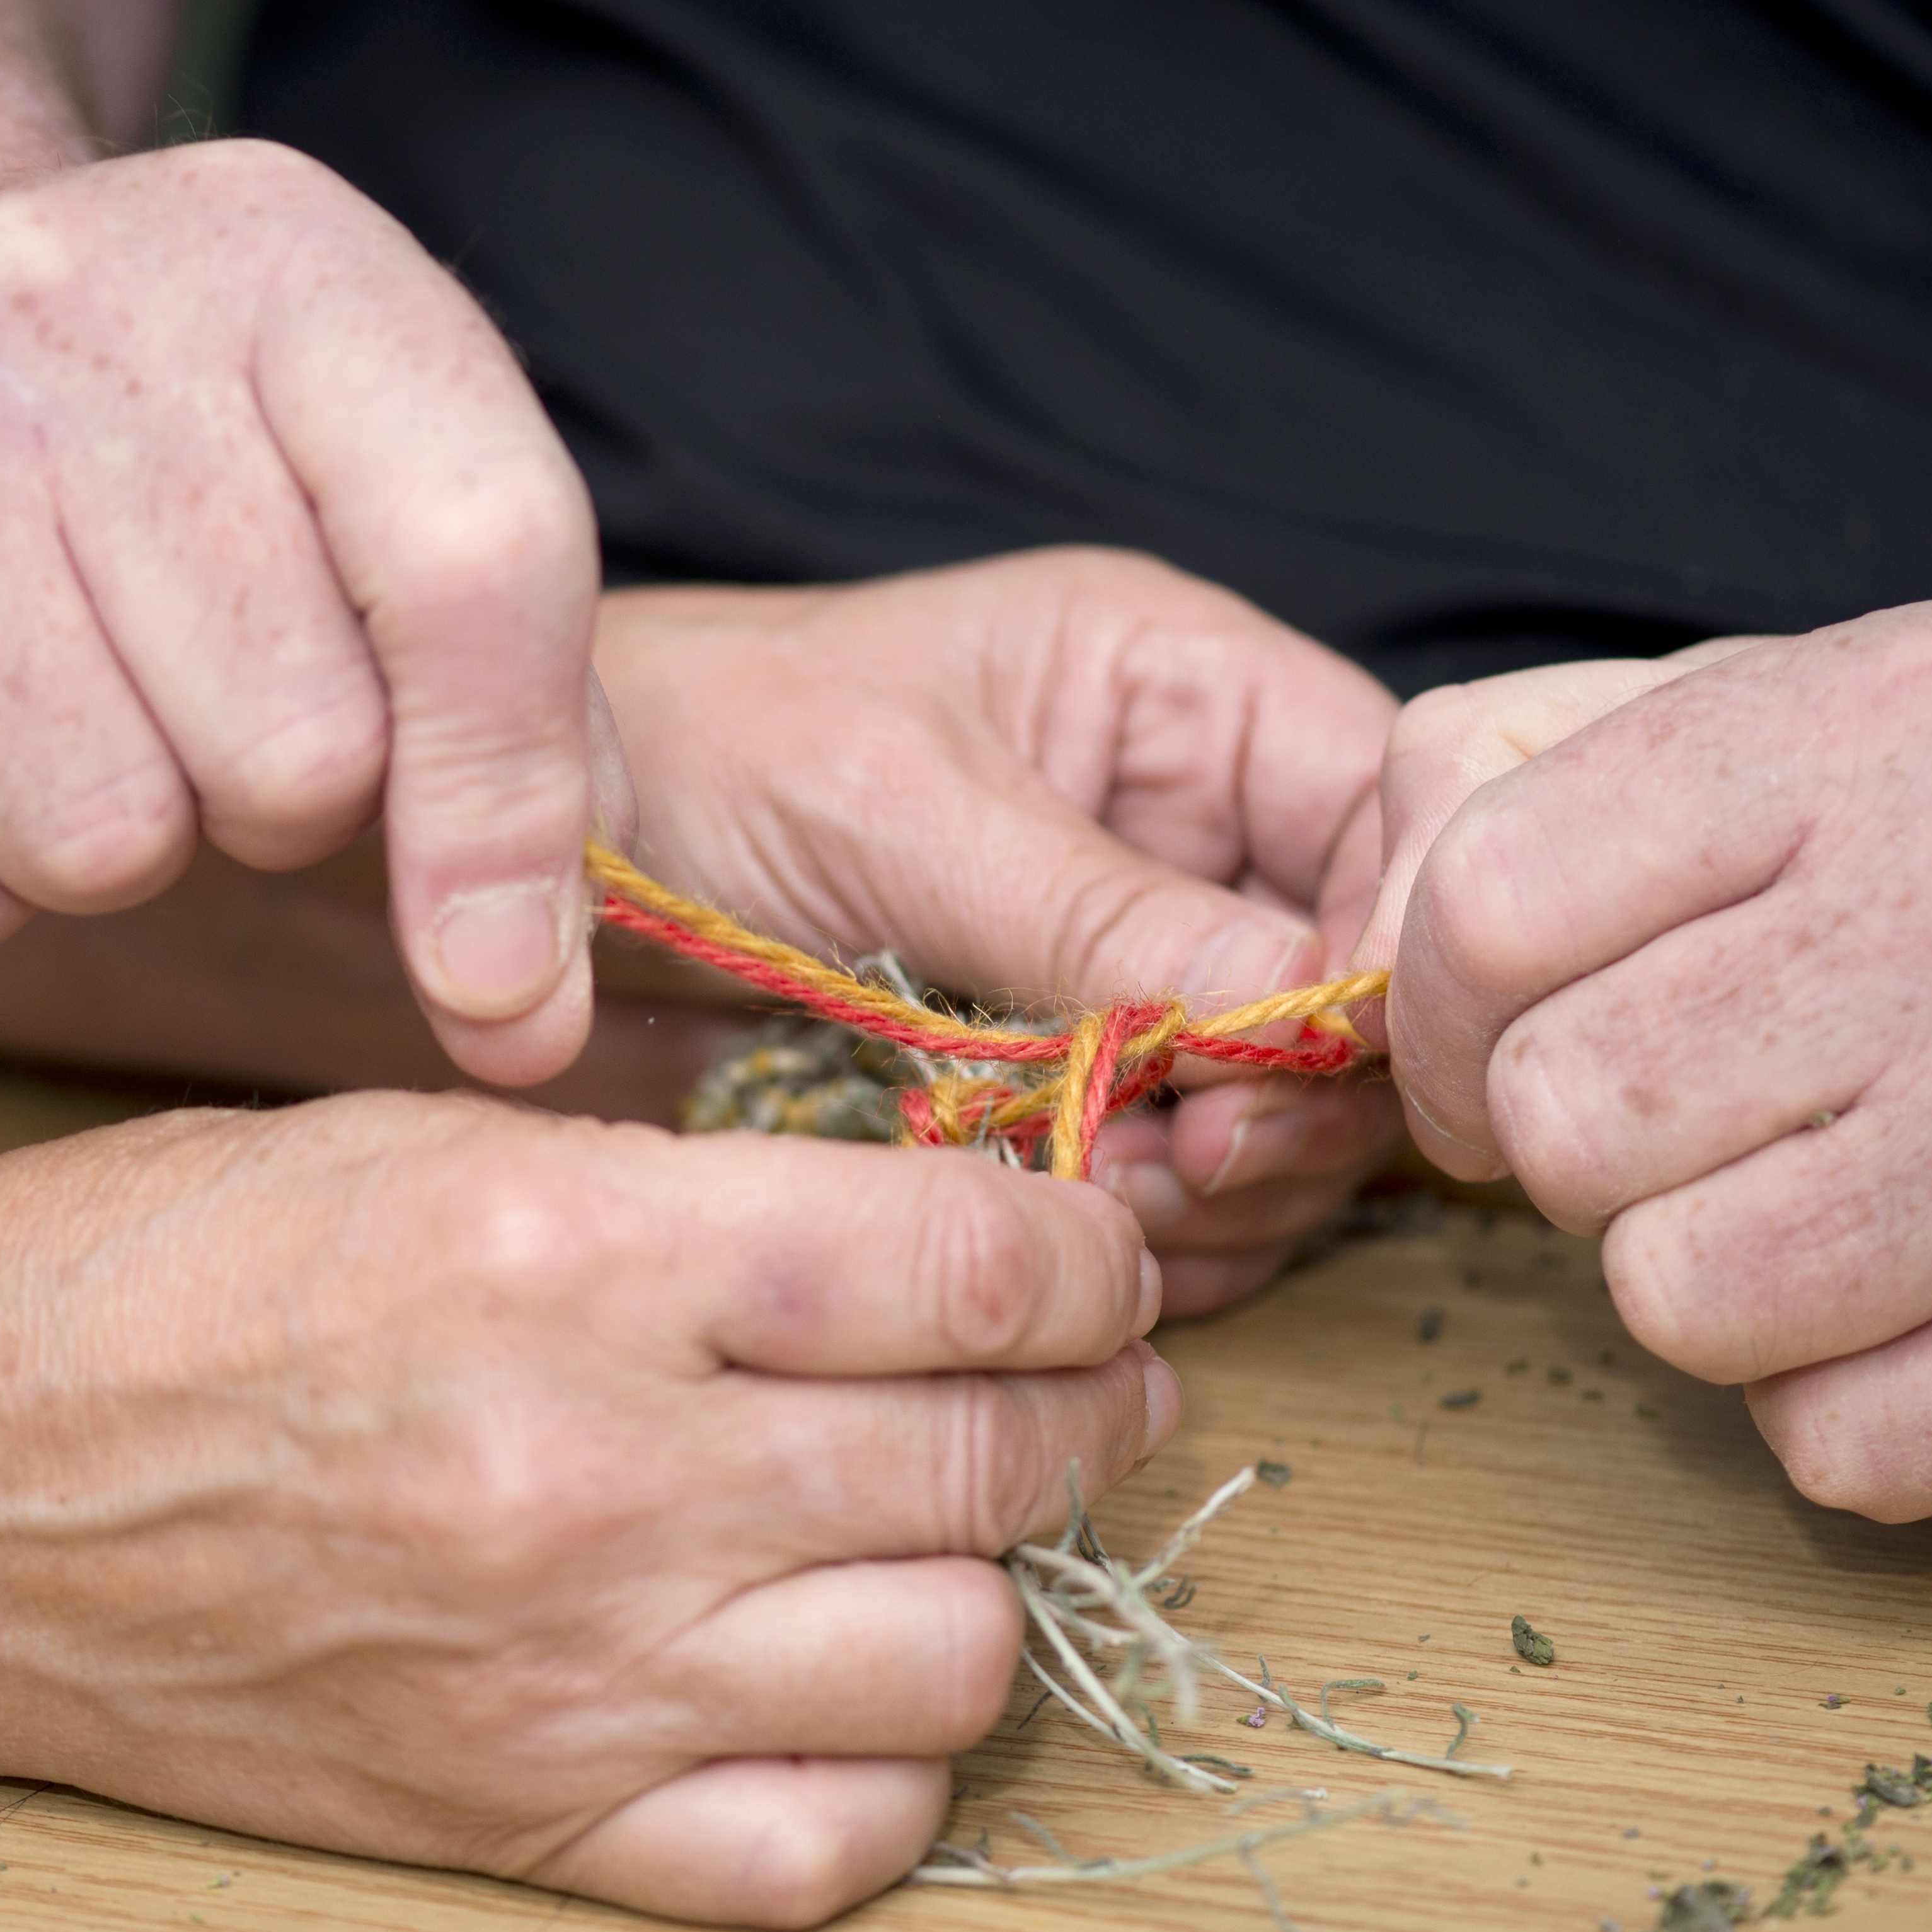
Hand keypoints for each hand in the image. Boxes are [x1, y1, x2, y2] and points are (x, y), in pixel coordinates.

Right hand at [0, 141, 611, 1086]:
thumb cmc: (149, 464)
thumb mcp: (371, 506)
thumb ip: (516, 737)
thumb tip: (526, 1024)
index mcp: (296, 262)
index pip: (485, 564)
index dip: (511, 812)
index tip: (500, 975)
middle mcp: (68, 297)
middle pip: (293, 750)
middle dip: (265, 801)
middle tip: (180, 704)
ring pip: (92, 843)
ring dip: (97, 849)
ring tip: (48, 716)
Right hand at [0, 1090, 1173, 1927]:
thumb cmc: (156, 1268)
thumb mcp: (431, 1131)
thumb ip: (698, 1186)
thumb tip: (945, 1223)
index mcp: (572, 1253)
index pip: (980, 1265)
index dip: (1088, 1250)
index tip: (1088, 1250)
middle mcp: (595, 1476)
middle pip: (1000, 1458)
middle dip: (1081, 1397)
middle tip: (1066, 1370)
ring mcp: (565, 1674)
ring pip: (959, 1657)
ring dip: (987, 1577)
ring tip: (937, 1514)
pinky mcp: (518, 1821)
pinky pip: (828, 1847)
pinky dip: (881, 1772)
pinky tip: (833, 1678)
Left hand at [594, 549, 1403, 1312]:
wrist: (541, 846)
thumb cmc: (694, 744)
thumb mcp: (902, 808)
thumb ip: (1102, 909)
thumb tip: (1297, 1005)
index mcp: (1179, 691)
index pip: (1390, 810)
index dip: (1389, 942)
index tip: (1316, 1057)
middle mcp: (1189, 825)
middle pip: (1357, 986)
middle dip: (1293, 1094)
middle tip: (1186, 1164)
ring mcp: (1141, 961)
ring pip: (1287, 1105)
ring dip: (1225, 1185)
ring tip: (1105, 1205)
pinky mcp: (1081, 1080)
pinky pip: (1188, 1179)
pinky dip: (1154, 1232)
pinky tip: (1070, 1240)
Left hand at [1355, 600, 1931, 1517]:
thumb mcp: (1827, 709)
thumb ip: (1553, 771)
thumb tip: (1351, 928)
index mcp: (1875, 722)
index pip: (1486, 900)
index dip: (1430, 1011)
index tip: (1490, 1047)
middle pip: (1562, 1117)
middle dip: (1575, 1151)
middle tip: (1680, 1126)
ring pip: (1675, 1297)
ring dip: (1699, 1282)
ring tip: (1814, 1204)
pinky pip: (1838, 1446)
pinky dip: (1842, 1407)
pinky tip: (1931, 1304)